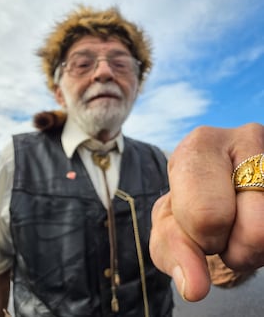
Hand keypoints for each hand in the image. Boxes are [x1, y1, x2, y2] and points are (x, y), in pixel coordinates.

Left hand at [149, 123, 263, 300]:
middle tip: (224, 231)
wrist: (218, 186)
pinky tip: (254, 221)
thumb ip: (176, 253)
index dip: (202, 237)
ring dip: (255, 249)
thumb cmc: (190, 204)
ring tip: (240, 227)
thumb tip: (194, 288)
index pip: (207, 216)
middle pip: (254, 230)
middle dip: (233, 248)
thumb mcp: (171, 225)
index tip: (202, 226)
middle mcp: (244, 138)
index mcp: (200, 145)